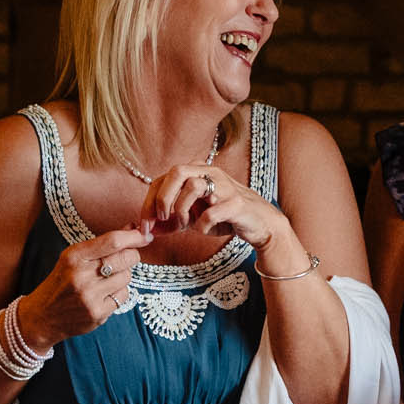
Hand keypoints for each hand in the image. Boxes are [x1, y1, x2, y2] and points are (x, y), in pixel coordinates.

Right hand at [20, 226, 154, 349]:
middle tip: (127, 258)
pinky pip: (123, 296)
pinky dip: (119, 293)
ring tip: (108, 280)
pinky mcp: (98, 313)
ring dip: (123, 276)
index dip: (133, 236)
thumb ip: (103, 243)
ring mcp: (90, 296)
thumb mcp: (74, 258)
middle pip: (125, 258)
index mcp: (74, 256)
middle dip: (132, 256)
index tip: (145, 235)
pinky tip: (105, 295)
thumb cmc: (62, 282)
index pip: (112, 241)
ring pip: (127, 277)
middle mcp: (81, 275)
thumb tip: (132, 227)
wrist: (43, 316)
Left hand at [137, 163, 296, 260]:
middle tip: (163, 219)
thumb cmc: (224, 217)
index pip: (162, 179)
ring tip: (185, 224)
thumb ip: (170, 222)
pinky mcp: (236, 203)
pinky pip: (212, 212)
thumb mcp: (192, 219)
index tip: (144, 226)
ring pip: (193, 186)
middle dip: (163, 198)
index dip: (149, 203)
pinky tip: (204, 229)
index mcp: (196, 173)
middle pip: (176, 172)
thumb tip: (146, 230)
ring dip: (182, 210)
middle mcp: (210, 173)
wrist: (258, 224)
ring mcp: (224, 186)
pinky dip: (202, 224)